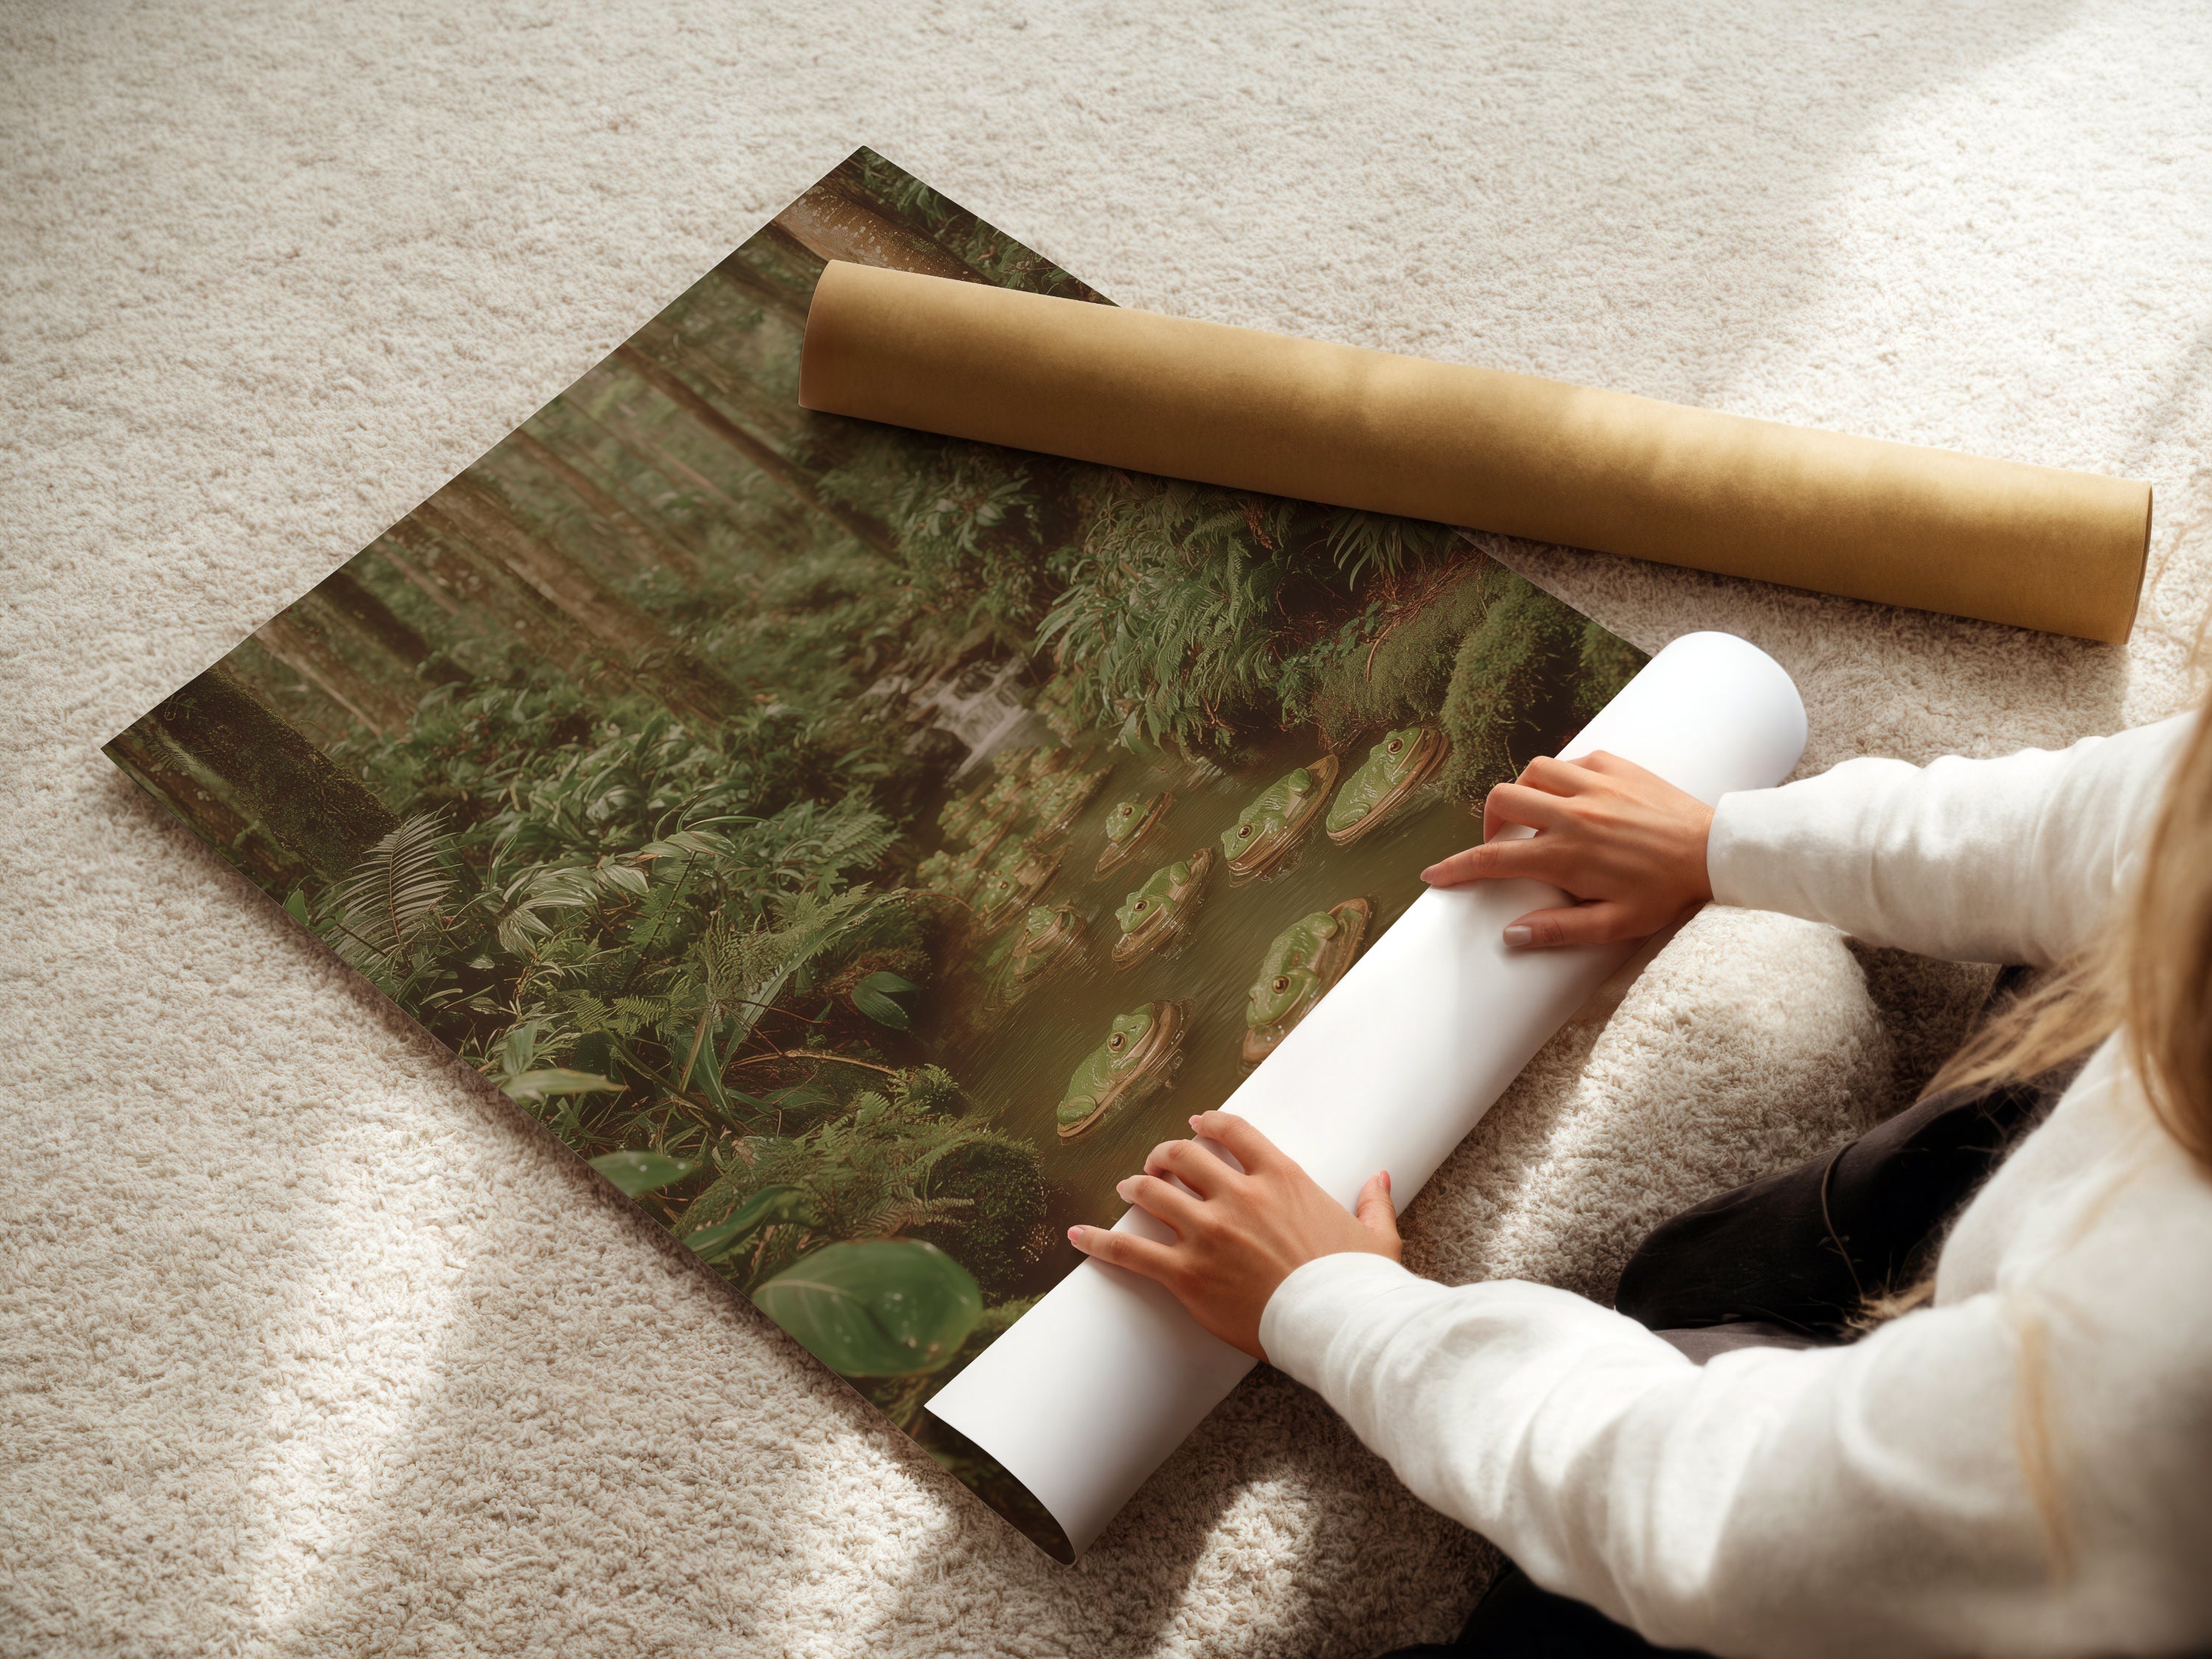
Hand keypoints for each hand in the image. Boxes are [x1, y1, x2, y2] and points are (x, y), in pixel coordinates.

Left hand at [1066, 1111, 1399, 1360]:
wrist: (1339, 1325)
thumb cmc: (1358, 1284)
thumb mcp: (1375, 1236)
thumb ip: (1373, 1202)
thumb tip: (1380, 1178)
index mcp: (1281, 1179)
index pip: (1233, 1132)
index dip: (1208, 1124)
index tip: (1195, 1124)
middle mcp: (1239, 1196)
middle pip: (1183, 1156)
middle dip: (1164, 1155)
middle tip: (1157, 1162)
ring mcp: (1209, 1233)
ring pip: (1153, 1193)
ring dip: (1136, 1186)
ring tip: (1127, 1187)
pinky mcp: (1187, 1274)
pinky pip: (1131, 1251)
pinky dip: (1099, 1241)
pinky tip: (1077, 1235)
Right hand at [1420, 751, 1713, 948]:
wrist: (1715, 851)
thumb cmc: (1666, 893)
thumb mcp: (1615, 925)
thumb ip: (1559, 930)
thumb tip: (1511, 935)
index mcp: (1566, 855)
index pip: (1493, 859)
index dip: (1456, 868)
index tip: (1434, 875)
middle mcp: (1572, 813)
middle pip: (1502, 800)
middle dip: (1488, 822)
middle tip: (1500, 843)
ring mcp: (1593, 784)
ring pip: (1532, 771)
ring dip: (1523, 793)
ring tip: (1535, 816)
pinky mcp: (1615, 765)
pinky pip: (1571, 760)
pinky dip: (1561, 777)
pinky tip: (1573, 797)